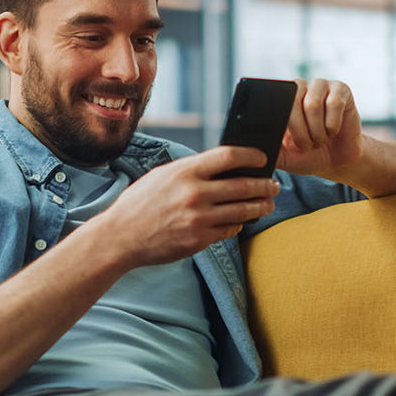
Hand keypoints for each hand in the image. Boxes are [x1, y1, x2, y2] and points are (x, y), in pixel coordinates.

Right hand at [94, 145, 280, 266]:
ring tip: (267, 203)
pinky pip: (229, 230)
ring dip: (260, 207)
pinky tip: (241, 220)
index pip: (229, 156)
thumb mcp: (164, 176)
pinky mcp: (199, 240)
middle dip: (265, 185)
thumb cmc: (142, 202)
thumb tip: (224, 166)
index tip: (262, 158)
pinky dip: (238, 224)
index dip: (251, 156)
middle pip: (244, 186)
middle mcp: (195, 194)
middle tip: (274, 185)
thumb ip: (192, 170)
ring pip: (242, 211)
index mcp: (186, 171)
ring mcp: (198, 219)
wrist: (121, 236)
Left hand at [276, 78, 362, 178]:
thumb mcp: (285, 158)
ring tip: (320, 140)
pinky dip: (332, 125)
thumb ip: (269, 150)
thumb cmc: (310, 156)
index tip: (287, 141)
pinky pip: (334, 103)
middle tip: (306, 146)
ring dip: (317, 131)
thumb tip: (252, 148)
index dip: (281, 123)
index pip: (272, 100)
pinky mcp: (341, 89)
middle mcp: (299, 87)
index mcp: (281, 99)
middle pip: (292, 101)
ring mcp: (320, 86)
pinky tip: (333, 131)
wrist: (338, 161)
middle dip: (299, 132)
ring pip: (312, 104)